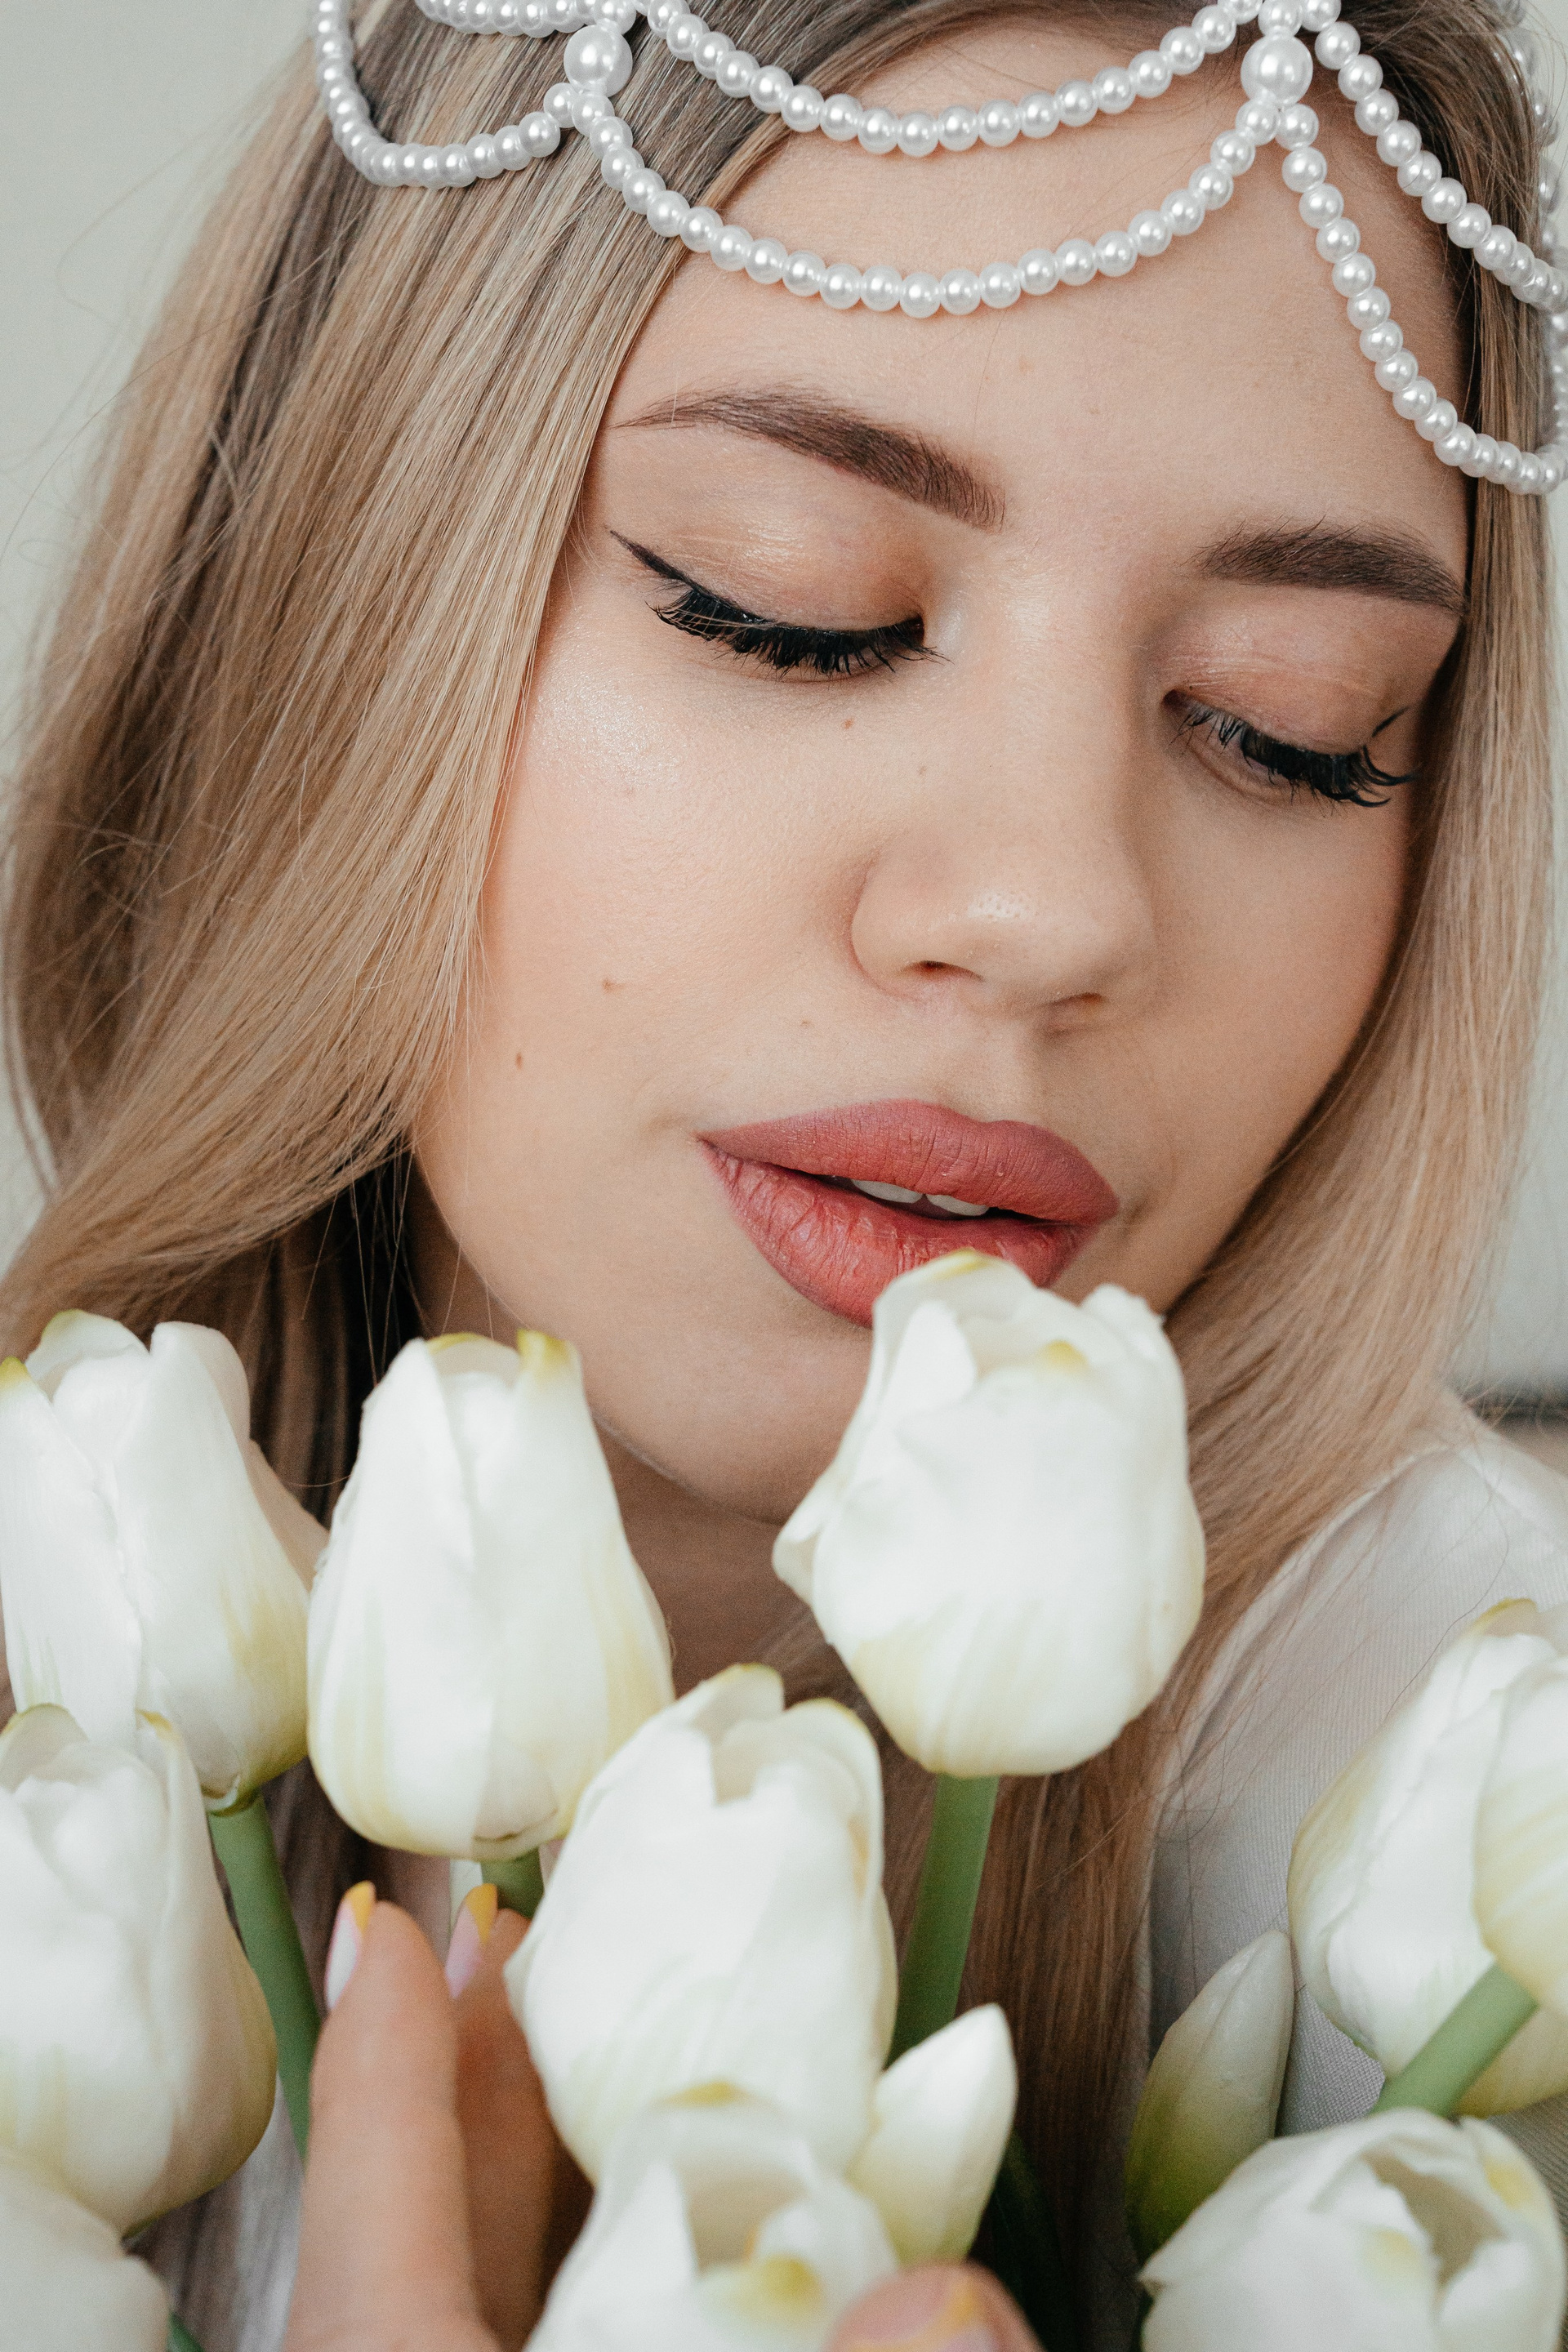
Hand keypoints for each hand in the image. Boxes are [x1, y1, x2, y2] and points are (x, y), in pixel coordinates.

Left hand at [285, 1889, 1041, 2351]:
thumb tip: (960, 2301)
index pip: (376, 2177)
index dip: (386, 2041)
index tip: (397, 1921)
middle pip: (433, 2222)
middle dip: (490, 2075)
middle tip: (533, 1942)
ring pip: (504, 2296)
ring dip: (564, 2184)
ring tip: (619, 2060)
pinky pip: (574, 2342)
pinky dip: (612, 2281)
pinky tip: (690, 2231)